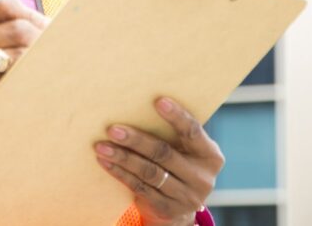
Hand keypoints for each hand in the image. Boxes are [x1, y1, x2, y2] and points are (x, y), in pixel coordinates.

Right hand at [0, 0, 48, 133]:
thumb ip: (21, 26)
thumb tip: (67, 23)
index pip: (6, 4)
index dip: (31, 15)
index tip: (43, 30)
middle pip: (20, 29)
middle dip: (41, 41)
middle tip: (51, 55)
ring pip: (22, 54)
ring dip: (37, 63)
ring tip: (40, 70)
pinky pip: (17, 78)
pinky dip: (30, 80)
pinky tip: (31, 84)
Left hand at [95, 98, 223, 225]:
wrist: (177, 209)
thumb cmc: (176, 165)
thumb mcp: (183, 151)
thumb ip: (171, 134)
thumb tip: (136, 105)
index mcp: (210, 156)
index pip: (193, 132)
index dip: (177, 116)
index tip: (158, 101)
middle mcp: (202, 178)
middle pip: (164, 153)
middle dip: (136, 140)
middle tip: (113, 129)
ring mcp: (186, 197)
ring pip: (149, 172)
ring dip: (123, 157)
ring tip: (101, 146)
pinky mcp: (167, 209)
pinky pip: (139, 187)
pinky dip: (120, 172)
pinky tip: (105, 162)